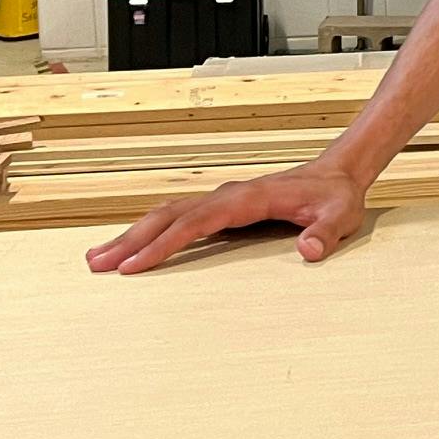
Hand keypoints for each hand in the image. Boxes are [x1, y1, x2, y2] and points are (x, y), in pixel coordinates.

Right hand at [85, 160, 368, 273]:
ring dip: (135, 234)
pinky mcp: (225, 207)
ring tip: (99, 257)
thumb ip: (325, 233)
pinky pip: (181, 217)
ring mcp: (225, 199)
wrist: (339, 173)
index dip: (166, 243)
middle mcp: (230, 195)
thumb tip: (310, 250)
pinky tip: (135, 246)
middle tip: (97, 264)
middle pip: (171, 214)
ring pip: (170, 214)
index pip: (199, 221)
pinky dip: (154, 230)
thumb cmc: (336, 196)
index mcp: (250, 198)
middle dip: (133, 239)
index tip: (136, 264)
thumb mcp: (340, 216)